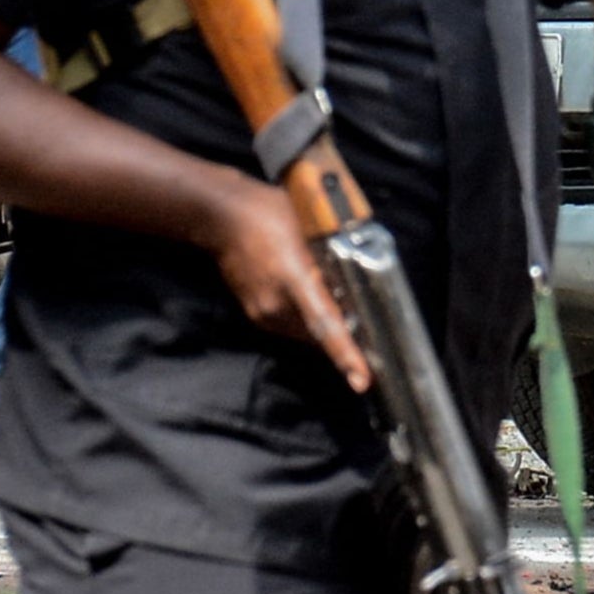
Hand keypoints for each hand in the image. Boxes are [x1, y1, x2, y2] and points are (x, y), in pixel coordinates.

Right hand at [204, 177, 368, 391]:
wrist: (221, 217)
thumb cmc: (268, 212)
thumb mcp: (308, 226)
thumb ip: (330, 253)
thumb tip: (358, 273)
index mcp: (292, 279)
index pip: (324, 323)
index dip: (345, 353)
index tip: (361, 380)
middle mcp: (276, 304)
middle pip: (320, 335)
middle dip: (346, 339)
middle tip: (373, 338)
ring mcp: (263, 313)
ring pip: (306, 334)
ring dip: (326, 329)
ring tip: (346, 314)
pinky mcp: (256, 314)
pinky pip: (292, 327)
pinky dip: (308, 321)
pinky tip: (315, 301)